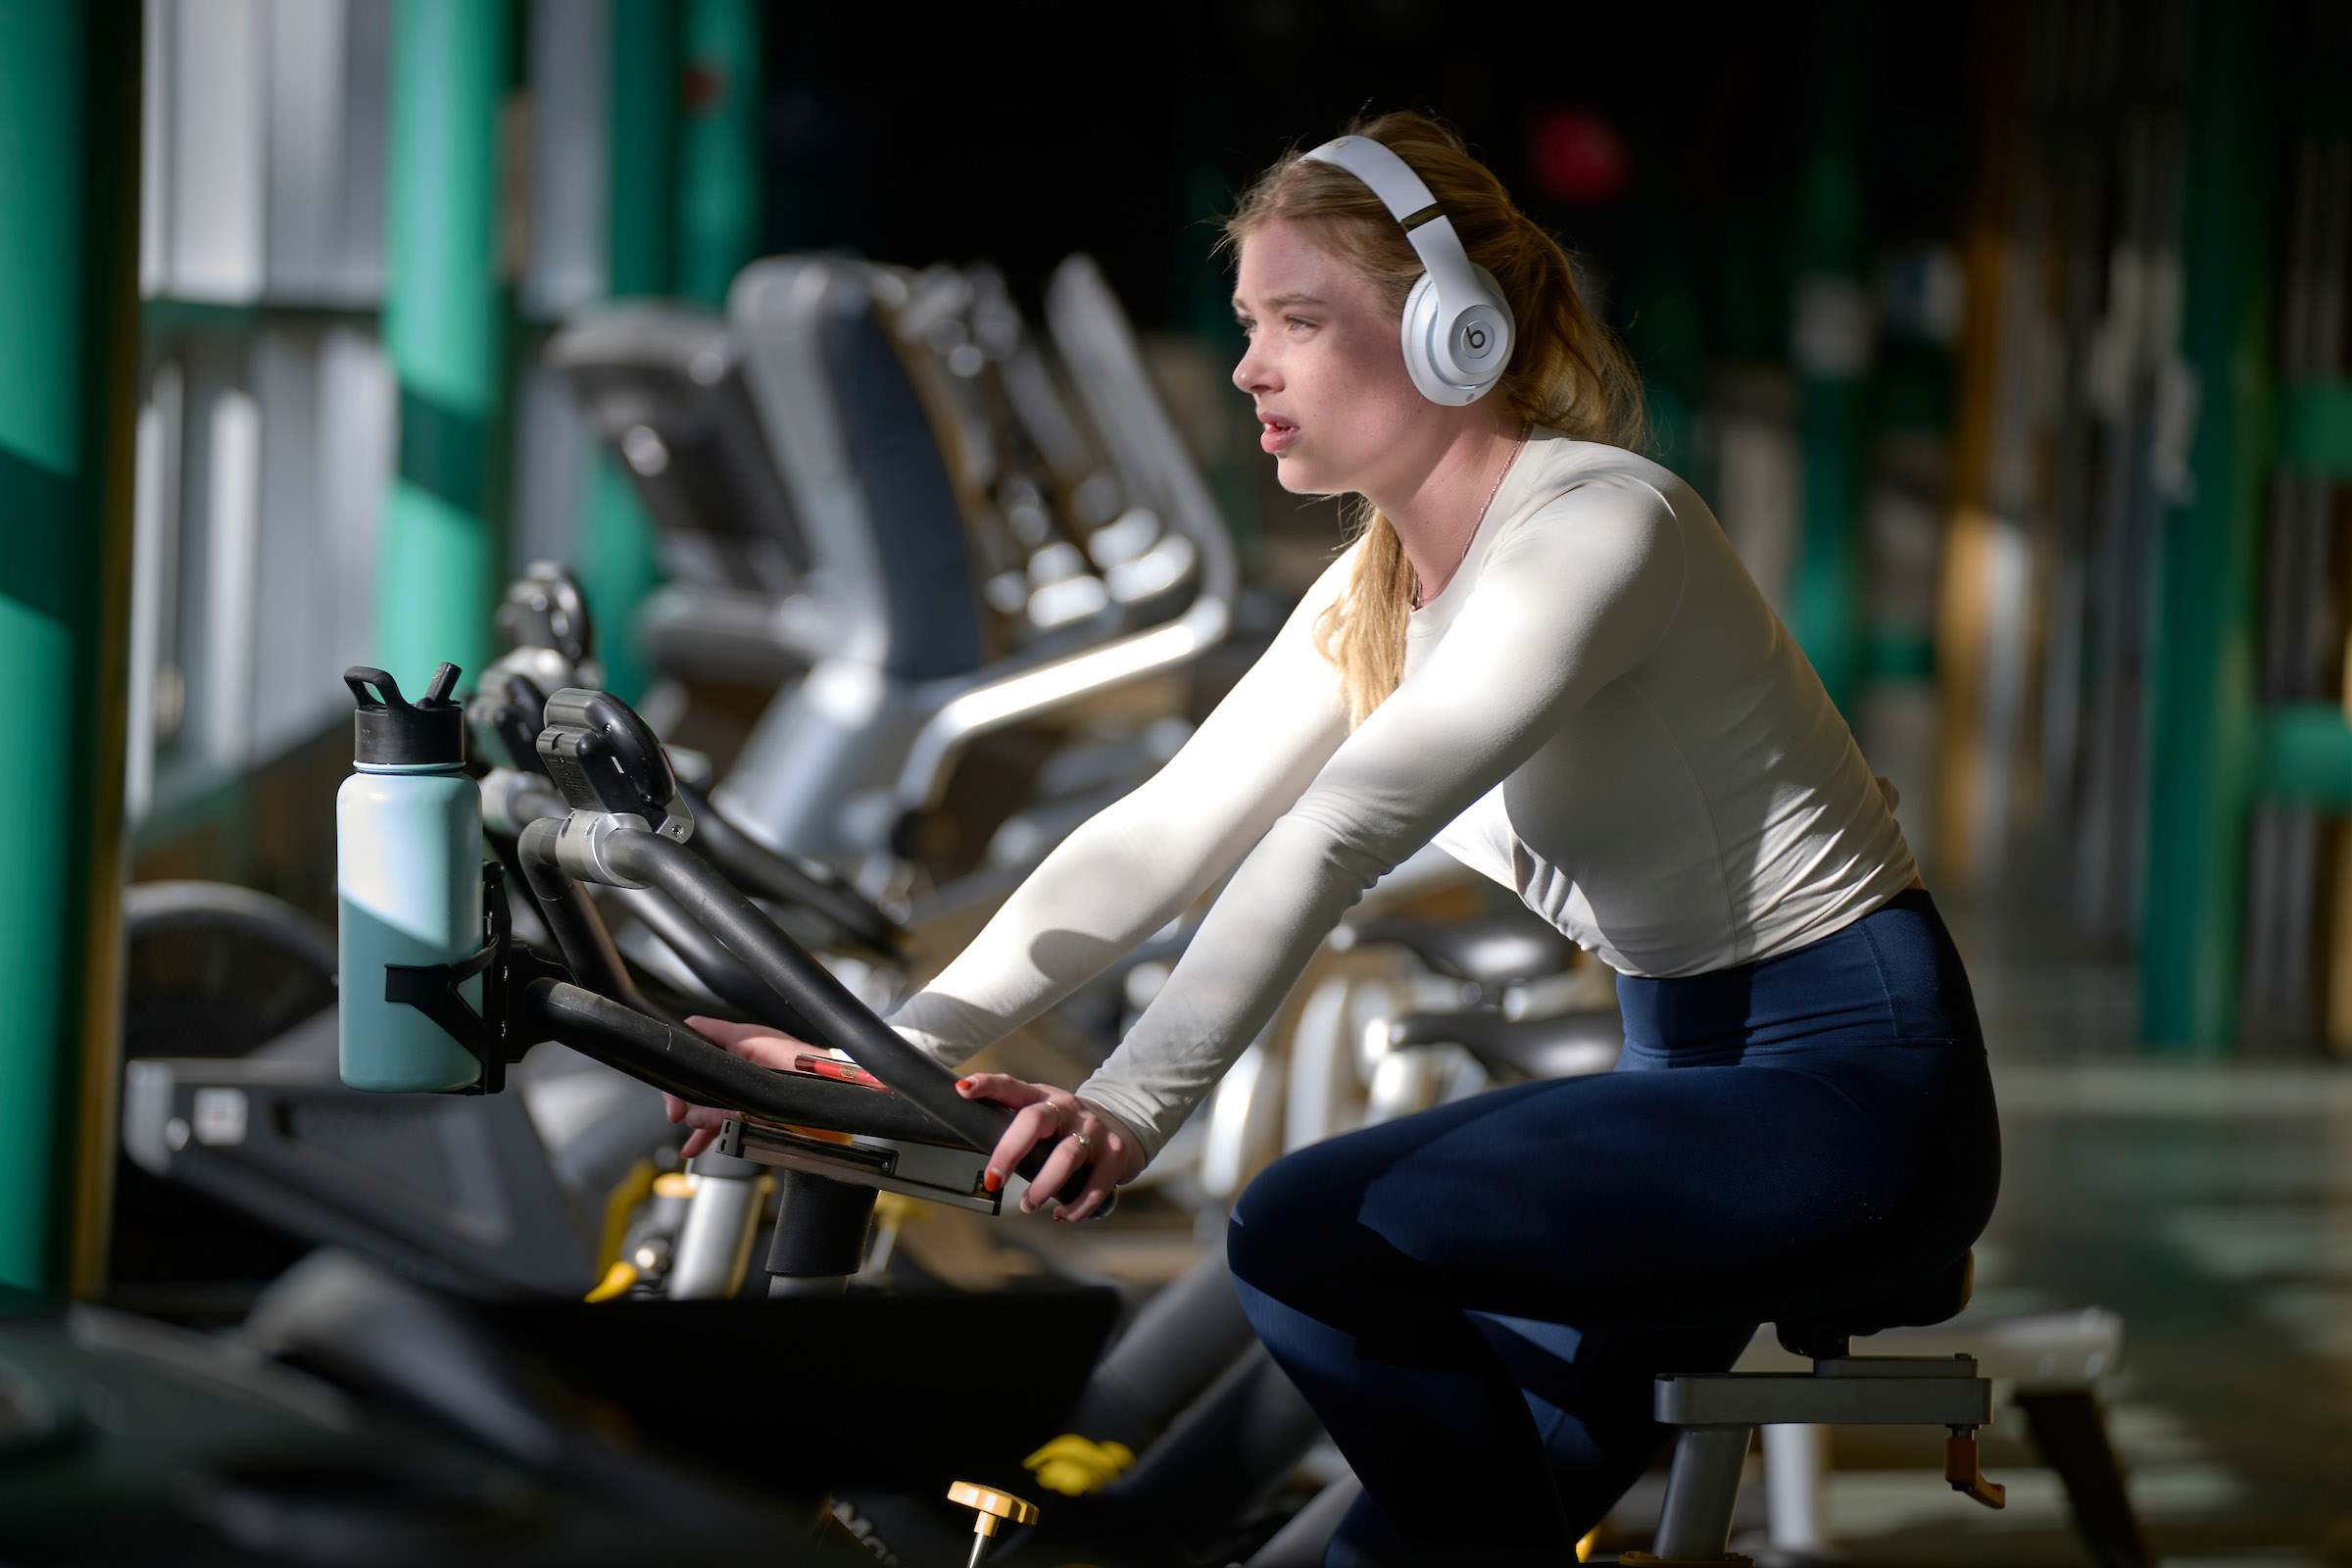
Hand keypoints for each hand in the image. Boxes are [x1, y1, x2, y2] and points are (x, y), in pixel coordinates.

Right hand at [669, 1016, 809, 1158]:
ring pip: (713, 1095)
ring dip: (700, 1119)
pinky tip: (702, 1144)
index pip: (696, 1033)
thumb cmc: (812, 1079)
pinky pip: (729, 1109)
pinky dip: (717, 1126)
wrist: (842, 1091)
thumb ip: (726, 1107)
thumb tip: (695, 1119)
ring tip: (691, 1143)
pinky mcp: (759, 1094)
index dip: (678, 1057)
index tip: (673, 1089)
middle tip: (679, 1118)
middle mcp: (743, 1054)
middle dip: (686, 1098)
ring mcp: (750, 1075)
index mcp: (743, 1039)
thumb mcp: (763, 1094)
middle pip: (699, 1071)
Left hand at [954, 1073, 1144, 1221]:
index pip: (1011, 1087)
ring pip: (1066, 1156)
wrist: (1126, 1127)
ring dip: (1043, 1187)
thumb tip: (976, 1156)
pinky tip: (1063, 1214)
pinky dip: (1076, 1206)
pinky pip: (1094, 1185)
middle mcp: (1068, 1108)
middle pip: (1035, 1121)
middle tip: (992, 1181)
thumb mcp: (1044, 1117)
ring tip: (1029, 1205)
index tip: (963, 1090)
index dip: (987, 1086)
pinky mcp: (1115, 1154)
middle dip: (1009, 1153)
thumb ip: (1015, 1128)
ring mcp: (1093, 1130)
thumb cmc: (1070, 1128)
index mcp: (1042, 1098)